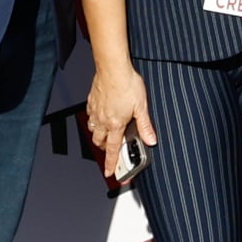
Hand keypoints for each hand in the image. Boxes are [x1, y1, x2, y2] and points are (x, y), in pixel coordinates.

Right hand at [87, 62, 156, 177]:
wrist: (112, 68)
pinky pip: (90, 117)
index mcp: (115, 124)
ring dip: (99, 136)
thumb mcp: (142, 106)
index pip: (113, 150)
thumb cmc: (126, 84)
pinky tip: (101, 116)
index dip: (112, 164)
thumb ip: (145, 125)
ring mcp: (95, 111)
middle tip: (112, 150)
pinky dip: (94, 121)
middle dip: (106, 149)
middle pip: (100, 142)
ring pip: (93, 131)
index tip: (110, 172)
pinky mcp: (91, 102)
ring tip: (107, 134)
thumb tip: (151, 139)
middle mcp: (103, 120)